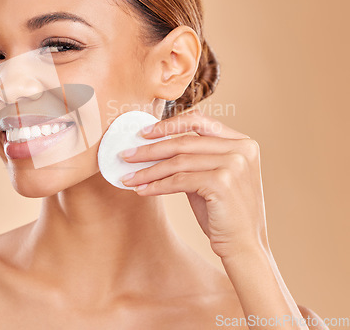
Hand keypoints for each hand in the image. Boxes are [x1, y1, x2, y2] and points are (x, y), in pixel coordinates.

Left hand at [119, 109, 269, 259]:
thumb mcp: (210, 177)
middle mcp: (241, 148)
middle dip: (150, 149)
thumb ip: (192, 158)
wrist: (244, 248)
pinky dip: (156, 185)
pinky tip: (142, 190)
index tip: (143, 133)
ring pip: (178, 161)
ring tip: (129, 177)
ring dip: (148, 170)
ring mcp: (234, 164)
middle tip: (126, 155)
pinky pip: (179, 180)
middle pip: (184, 141)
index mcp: (242, 142)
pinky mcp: (222, 182)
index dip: (169, 124)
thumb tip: (152, 147)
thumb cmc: (223, 213)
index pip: (200, 121)